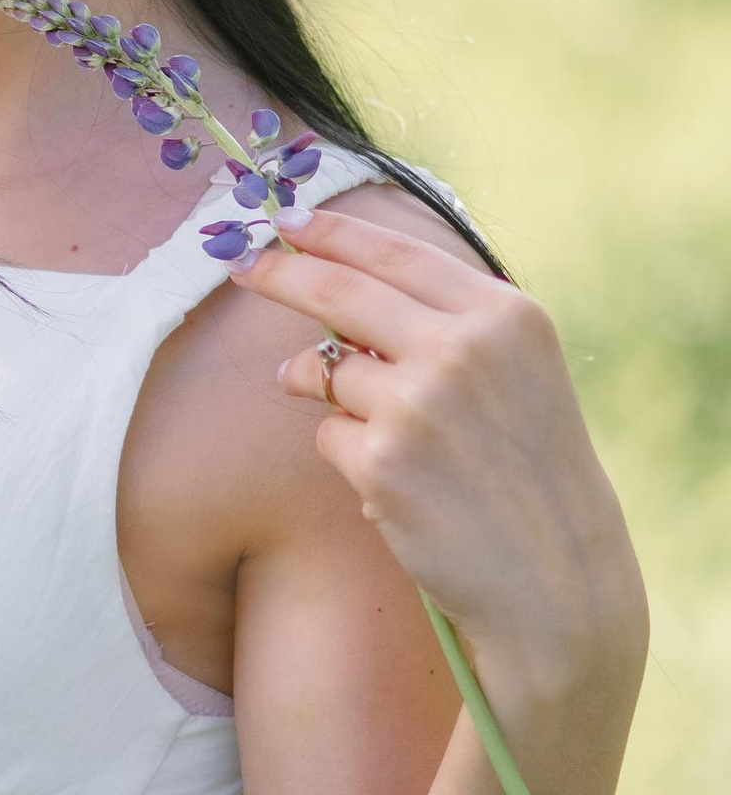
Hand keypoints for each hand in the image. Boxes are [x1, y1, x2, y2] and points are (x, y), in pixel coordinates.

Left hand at [239, 207, 646, 705]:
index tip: (285, 220)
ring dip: (324, 393)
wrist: (553, 574)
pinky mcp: (382, 461)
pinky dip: (347, 455)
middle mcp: (463, 348)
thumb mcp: (514, 373)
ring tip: (378, 432)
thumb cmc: (528, 470)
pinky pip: (327, 435)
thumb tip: (329, 302)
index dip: (331, 233)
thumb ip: (440, 326)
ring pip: (326, 372)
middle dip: (280, 273)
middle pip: (339, 291)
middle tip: (241, 265)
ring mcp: (419, 403)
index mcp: (505, 315)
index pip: (396, 253)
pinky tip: (398, 487)